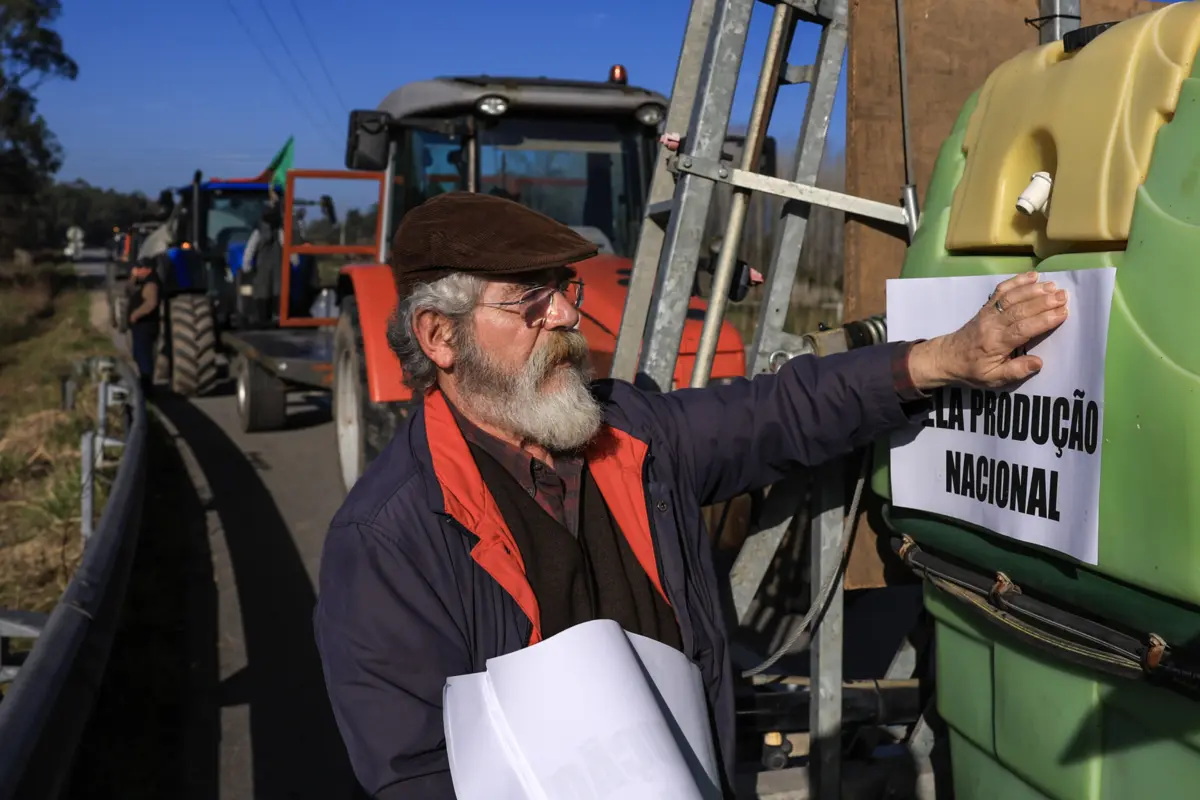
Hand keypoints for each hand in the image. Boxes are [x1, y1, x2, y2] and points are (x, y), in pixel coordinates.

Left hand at [907, 271, 1067, 390]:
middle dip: (1043, 301)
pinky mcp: (986, 307)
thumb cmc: (972, 370)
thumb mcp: (992, 379)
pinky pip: (1001, 291)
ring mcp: (988, 313)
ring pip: (1011, 297)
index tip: (1062, 313)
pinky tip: (1033, 276)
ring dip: (1033, 290)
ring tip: (1053, 286)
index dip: (1043, 320)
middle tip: (1064, 296)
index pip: (1022, 329)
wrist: (946, 357)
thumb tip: (1038, 362)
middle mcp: (992, 324)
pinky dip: (1017, 281)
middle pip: (1020, 309)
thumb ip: (1015, 371)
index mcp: (995, 343)